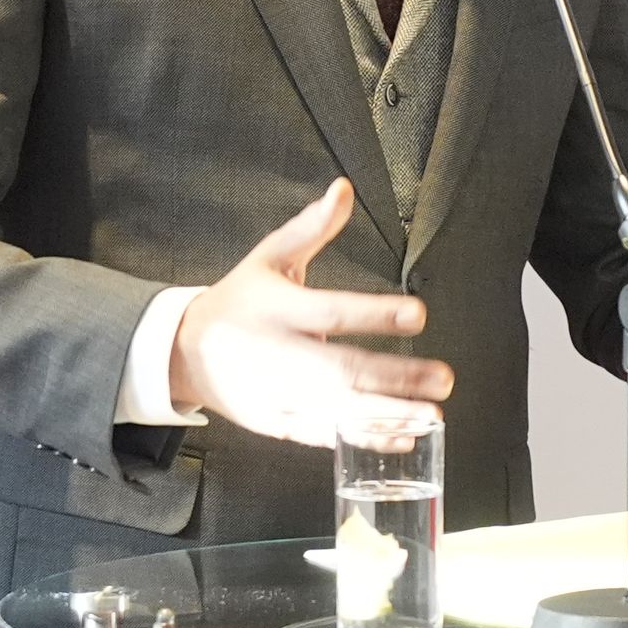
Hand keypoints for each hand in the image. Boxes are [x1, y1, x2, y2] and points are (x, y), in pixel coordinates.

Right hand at [168, 182, 446, 445]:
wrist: (185, 353)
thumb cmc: (239, 300)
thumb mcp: (268, 256)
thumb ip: (312, 227)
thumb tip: (344, 188)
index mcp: (278, 310)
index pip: (331, 312)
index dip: (375, 315)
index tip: (419, 315)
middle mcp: (279, 356)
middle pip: (342, 371)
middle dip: (395, 378)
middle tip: (443, 378)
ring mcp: (278, 396)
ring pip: (338, 411)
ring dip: (388, 416)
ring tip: (433, 415)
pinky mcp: (279, 425)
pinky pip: (326, 436)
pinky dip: (364, 439)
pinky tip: (403, 437)